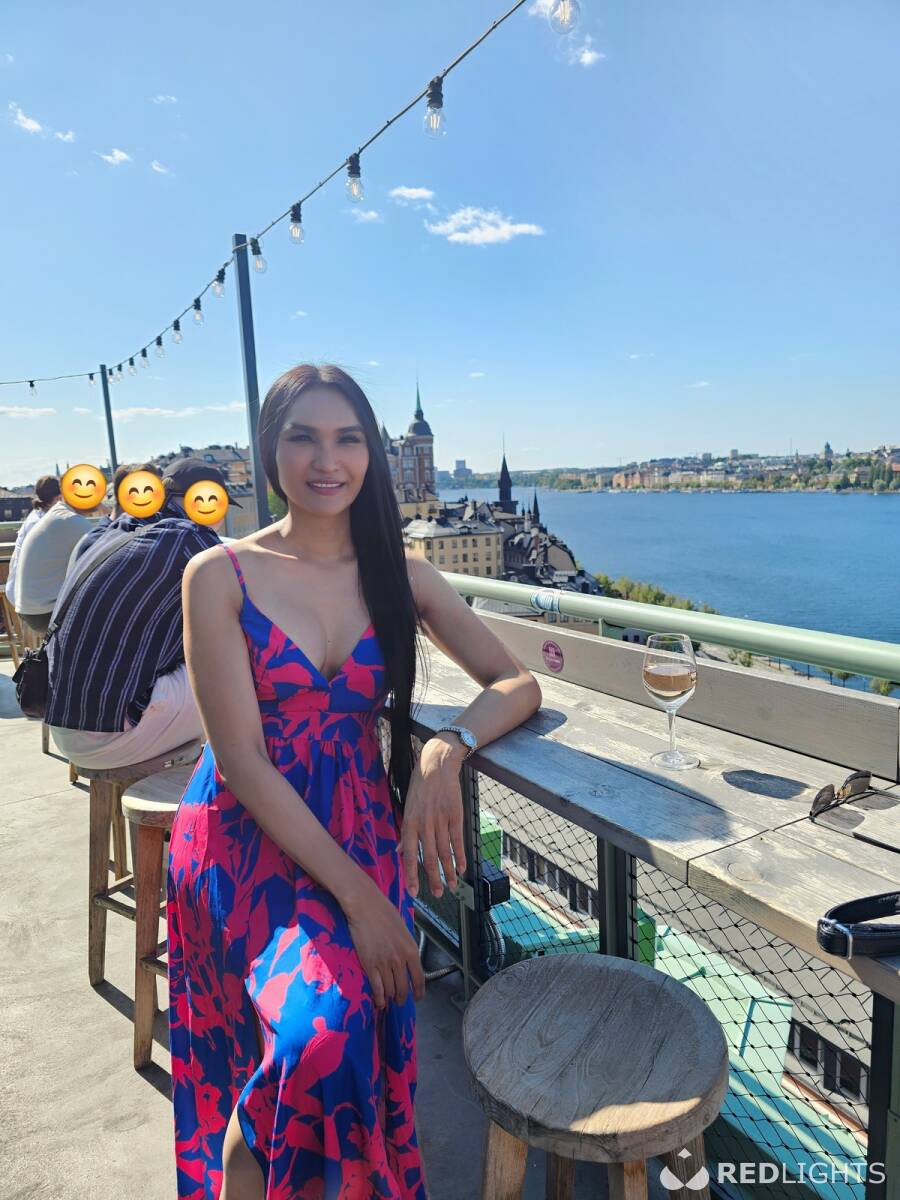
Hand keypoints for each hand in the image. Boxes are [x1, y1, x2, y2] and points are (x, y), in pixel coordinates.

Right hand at [345, 880, 424, 1008]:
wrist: (365, 906)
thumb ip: (406, 947)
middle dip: (402, 997)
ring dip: (389, 997)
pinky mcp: (369, 965)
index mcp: (411, 950)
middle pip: (403, 988)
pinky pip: (377, 988)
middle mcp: (400, 960)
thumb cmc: (383, 912)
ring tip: (388, 1000)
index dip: (419, 992)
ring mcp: (384, 963)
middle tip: (400, 1000)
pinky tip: (379, 1001)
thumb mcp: (403, 930)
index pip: (419, 979)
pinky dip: (378, 997)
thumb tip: (406, 959)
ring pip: (390, 990)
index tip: (417, 997)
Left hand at [400, 734, 466, 899]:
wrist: (437, 765)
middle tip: (437, 894)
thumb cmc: (420, 787)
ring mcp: (441, 819)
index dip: (412, 874)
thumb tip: (399, 852)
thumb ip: (405, 833)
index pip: (410, 855)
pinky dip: (460, 855)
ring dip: (448, 871)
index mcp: (410, 823)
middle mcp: (424, 823)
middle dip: (433, 878)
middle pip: (430, 857)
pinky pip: (457, 839)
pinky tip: (461, 868)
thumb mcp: (407, 808)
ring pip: (445, 851)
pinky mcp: (455, 815)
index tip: (414, 892)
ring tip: (451, 886)